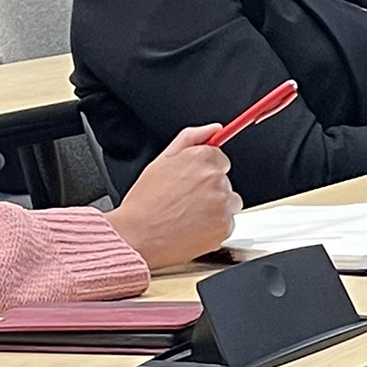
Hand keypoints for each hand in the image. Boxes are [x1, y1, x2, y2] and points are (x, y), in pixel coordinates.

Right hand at [106, 125, 241, 270]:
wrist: (137, 237)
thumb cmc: (145, 202)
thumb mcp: (161, 160)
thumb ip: (190, 139)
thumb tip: (214, 129)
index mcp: (202, 158)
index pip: (219, 159)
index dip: (203, 172)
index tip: (192, 183)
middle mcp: (216, 178)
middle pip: (225, 182)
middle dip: (210, 191)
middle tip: (185, 202)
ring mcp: (222, 204)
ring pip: (229, 204)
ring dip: (216, 209)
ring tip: (188, 216)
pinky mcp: (224, 226)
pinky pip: (227, 224)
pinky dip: (214, 228)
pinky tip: (193, 228)